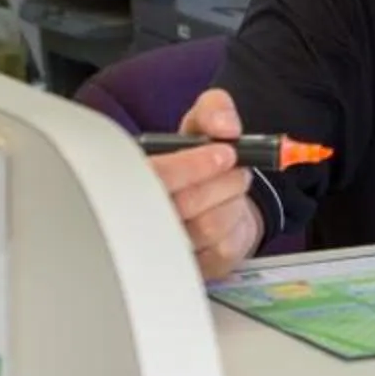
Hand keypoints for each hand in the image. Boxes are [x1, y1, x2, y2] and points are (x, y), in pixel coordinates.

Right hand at [149, 88, 263, 282]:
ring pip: (206, 227)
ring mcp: (167, 246)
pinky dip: (236, 225)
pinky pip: (220, 249)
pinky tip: (229, 212)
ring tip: (234, 185)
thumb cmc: (200, 159)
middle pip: (182, 205)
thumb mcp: (205, 121)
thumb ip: (215, 109)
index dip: (190, 166)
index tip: (224, 152)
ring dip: (232, 201)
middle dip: (221, 181)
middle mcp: (144, 214)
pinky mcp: (194, 266)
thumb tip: (226, 126)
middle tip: (235, 165)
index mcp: (138, 174)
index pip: (153, 176)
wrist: (220, 194)